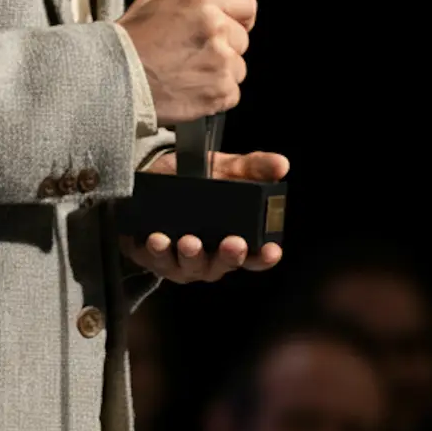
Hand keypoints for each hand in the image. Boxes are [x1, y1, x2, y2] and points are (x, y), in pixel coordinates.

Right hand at [117, 0, 256, 124]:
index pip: (247, 4)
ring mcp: (222, 63)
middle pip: (241, 38)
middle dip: (224, 45)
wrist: (111, 81)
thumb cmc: (128, 42)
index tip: (227, 23)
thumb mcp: (148, 2)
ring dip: (220, 72)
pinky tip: (191, 91)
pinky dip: (216, 95)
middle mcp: (217, 28)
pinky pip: (231, 93)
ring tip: (189, 74)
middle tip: (194, 52)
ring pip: (237, 67)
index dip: (237, 14)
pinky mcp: (221, 93)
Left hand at [118, 150, 288, 282]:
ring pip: (188, 266)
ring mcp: (179, 260)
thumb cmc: (194, 179)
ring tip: (189, 241)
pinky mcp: (151, 257)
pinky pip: (154, 260)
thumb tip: (281, 164)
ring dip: (190, 256)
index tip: (271, 250)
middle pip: (222, 265)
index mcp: (232, 239)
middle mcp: (208, 256)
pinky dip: (156, 251)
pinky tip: (157, 238)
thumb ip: (252, 167)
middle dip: (228, 257)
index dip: (264, 256)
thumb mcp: (225, 169)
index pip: (255, 256)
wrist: (150, 174)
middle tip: (233, 244)